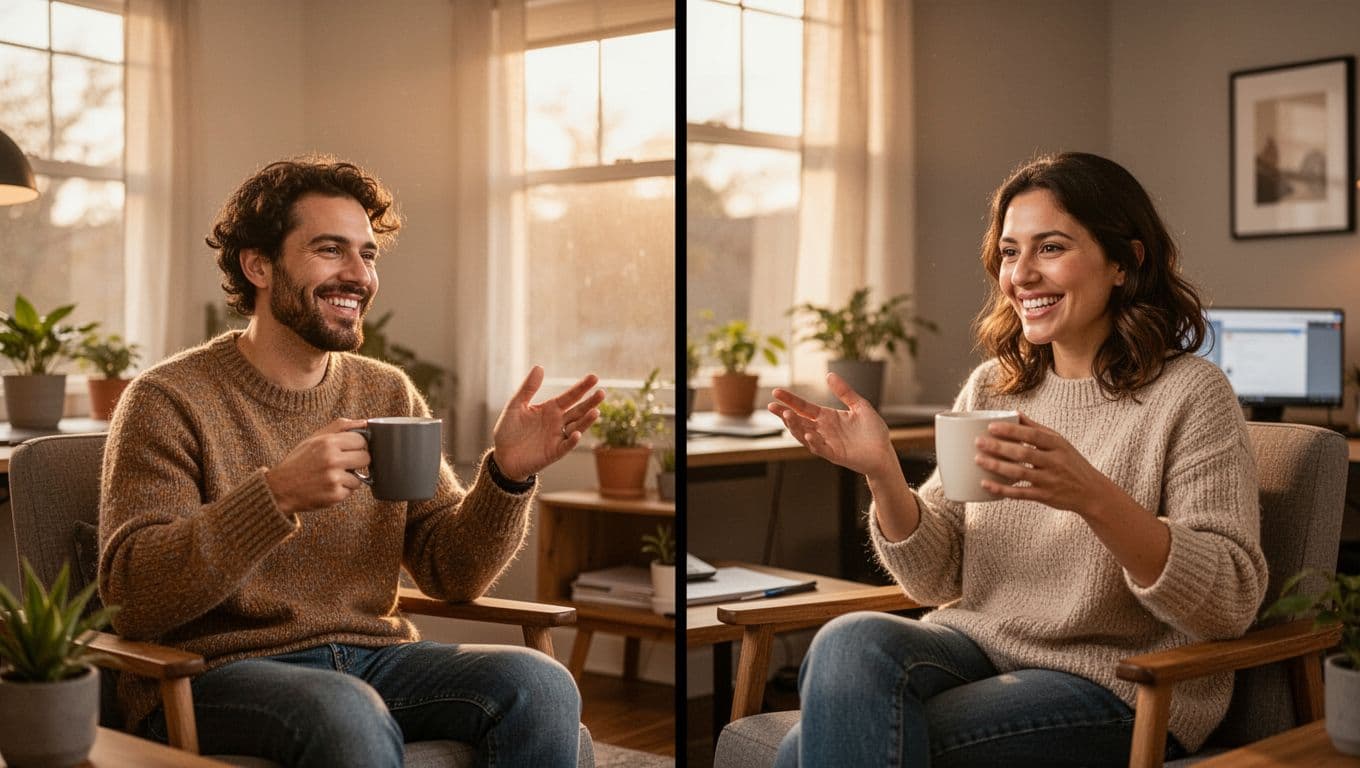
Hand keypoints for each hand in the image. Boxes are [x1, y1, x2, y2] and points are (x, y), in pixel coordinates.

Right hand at [265, 418, 369, 514]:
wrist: (280, 488)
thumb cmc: (299, 461)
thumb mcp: (314, 438)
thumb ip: (340, 427)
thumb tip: (366, 422)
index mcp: (328, 442)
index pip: (362, 440)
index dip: (356, 445)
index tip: (348, 449)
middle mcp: (332, 460)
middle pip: (366, 458)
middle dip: (357, 461)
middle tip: (343, 464)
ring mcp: (334, 478)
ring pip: (360, 477)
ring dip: (349, 478)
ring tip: (330, 476)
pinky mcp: (335, 495)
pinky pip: (351, 491)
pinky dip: (342, 490)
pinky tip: (327, 487)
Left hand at [492, 367, 603, 480]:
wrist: (502, 456)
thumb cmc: (508, 430)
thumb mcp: (515, 405)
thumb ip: (528, 388)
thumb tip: (539, 367)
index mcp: (550, 409)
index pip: (570, 396)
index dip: (582, 387)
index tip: (595, 377)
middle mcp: (558, 422)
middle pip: (578, 410)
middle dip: (590, 402)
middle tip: (602, 393)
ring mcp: (557, 437)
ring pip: (577, 427)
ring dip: (586, 421)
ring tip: (595, 411)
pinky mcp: (554, 452)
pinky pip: (566, 446)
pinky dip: (572, 441)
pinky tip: (577, 434)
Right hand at [768, 373, 895, 477]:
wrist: (884, 452)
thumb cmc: (873, 430)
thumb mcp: (859, 405)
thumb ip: (844, 392)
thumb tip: (829, 374)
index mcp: (827, 417)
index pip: (804, 407)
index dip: (790, 400)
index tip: (776, 392)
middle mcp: (823, 430)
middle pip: (799, 421)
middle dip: (785, 414)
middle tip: (771, 406)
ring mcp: (827, 443)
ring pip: (804, 435)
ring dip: (795, 427)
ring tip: (787, 416)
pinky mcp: (835, 455)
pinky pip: (820, 449)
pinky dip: (814, 442)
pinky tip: (809, 434)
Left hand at [974, 412, 1118, 514]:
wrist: (1092, 492)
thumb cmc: (1071, 463)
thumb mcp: (1060, 443)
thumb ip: (1037, 429)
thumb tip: (1014, 412)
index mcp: (1058, 445)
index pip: (1033, 435)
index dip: (1012, 430)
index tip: (991, 427)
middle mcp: (1055, 462)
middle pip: (1024, 454)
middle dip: (999, 448)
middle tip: (978, 442)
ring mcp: (1049, 481)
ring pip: (1020, 473)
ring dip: (997, 467)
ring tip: (978, 459)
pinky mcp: (1044, 497)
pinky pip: (1020, 493)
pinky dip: (1002, 489)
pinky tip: (985, 484)